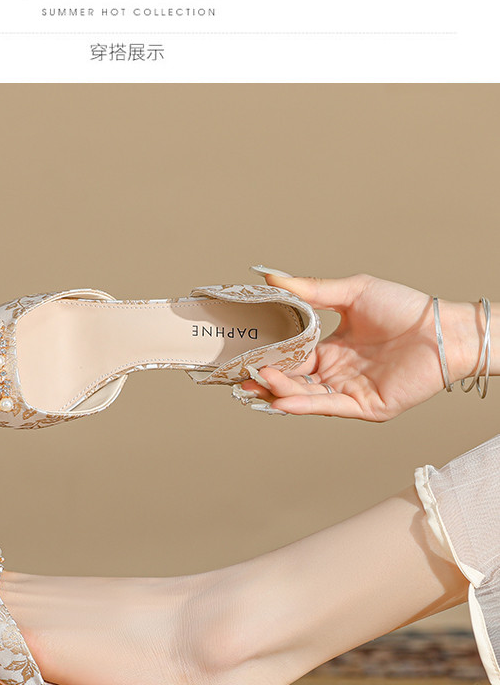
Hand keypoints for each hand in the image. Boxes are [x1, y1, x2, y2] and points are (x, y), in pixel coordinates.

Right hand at [242, 271, 481, 421]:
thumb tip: (272, 277)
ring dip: (282, 391)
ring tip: (259, 383)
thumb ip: (311, 290)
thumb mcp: (351, 293)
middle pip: (295, 381)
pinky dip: (306, 405)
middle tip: (243, 376)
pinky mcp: (366, 407)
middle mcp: (339, 374)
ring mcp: (351, 392)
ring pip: (308, 396)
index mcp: (334, 351)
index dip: (271, 359)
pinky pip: (330, 406)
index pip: (294, 360)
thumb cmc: (405, 308)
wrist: (441, 327)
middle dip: (269, 380)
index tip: (246, 357)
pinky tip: (283, 400)